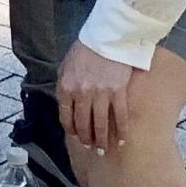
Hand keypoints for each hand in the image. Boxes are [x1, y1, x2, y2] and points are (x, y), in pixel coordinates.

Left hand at [56, 41, 136, 156]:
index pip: (66, 117)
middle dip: (86, 139)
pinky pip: (119, 116)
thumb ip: (64, 86)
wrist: (107, 37)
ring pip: (100, 124)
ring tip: (104, 149)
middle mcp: (82, 93)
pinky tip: (121, 139)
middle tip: (91, 147)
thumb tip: (66, 106)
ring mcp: (101, 94)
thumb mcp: (65, 66)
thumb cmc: (85, 50)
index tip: (76, 137)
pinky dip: (121, 131)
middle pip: (83, 124)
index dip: (71, 130)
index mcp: (66, 87)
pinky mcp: (118, 92)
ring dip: (102, 140)